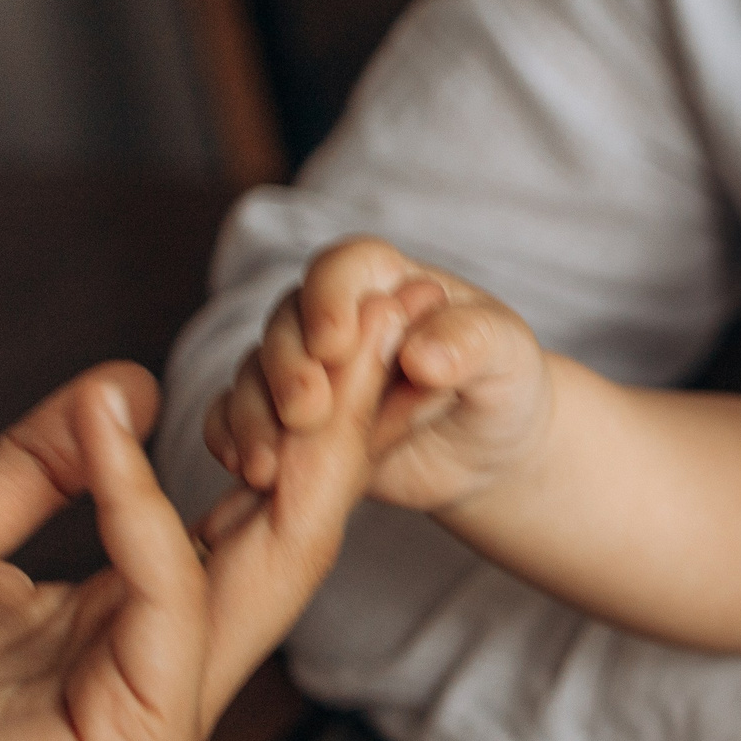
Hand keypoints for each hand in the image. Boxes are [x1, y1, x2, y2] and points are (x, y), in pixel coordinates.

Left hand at [0, 333, 396, 740]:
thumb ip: (41, 464)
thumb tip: (131, 384)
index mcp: (142, 631)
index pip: (258, 524)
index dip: (297, 431)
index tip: (323, 339)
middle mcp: (173, 675)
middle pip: (291, 543)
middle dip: (330, 431)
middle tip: (363, 327)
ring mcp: (167, 718)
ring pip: (267, 571)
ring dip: (285, 453)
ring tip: (290, 361)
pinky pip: (170, 601)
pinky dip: (142, 507)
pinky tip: (110, 437)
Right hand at [205, 235, 550, 512]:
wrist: (490, 450)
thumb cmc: (503, 384)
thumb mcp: (507, 357)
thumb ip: (472, 344)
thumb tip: (420, 356)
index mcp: (386, 281)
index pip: (343, 269)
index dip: (330, 299)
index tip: (336, 343)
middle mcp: (333, 314)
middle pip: (287, 323)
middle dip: (289, 368)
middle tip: (307, 412)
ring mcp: (304, 366)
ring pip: (256, 374)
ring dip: (256, 415)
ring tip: (270, 464)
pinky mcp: (286, 418)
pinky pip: (236, 418)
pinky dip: (232, 440)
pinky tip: (248, 471)